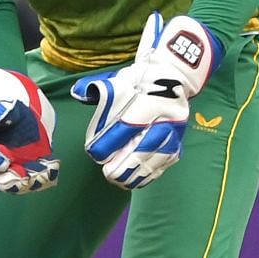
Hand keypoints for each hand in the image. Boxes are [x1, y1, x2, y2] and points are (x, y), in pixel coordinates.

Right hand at [0, 66, 59, 194]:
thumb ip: (0, 111)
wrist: (21, 106)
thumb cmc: (5, 104)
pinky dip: (43, 177)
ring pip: (15, 183)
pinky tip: (52, 168)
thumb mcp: (2, 103)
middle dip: (9, 180)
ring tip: (41, 174)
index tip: (3, 157)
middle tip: (22, 175)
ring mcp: (11, 165)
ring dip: (28, 182)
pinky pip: (34, 177)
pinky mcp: (29, 165)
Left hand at [71, 12, 220, 188]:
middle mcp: (168, 115)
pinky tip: (135, 180)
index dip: (112, 141)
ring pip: (160, 156)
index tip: (95, 153)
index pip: (130, 124)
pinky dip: (151, 173)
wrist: (170, 77)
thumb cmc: (137, 82)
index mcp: (151, 99)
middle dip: (126, 162)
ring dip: (138, 172)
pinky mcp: (180, 140)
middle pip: (147, 143)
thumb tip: (78, 93)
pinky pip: (167, 161)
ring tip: (118, 180)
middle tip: (107, 173)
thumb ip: (96, 87)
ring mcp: (177, 129)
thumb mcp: (117, 79)